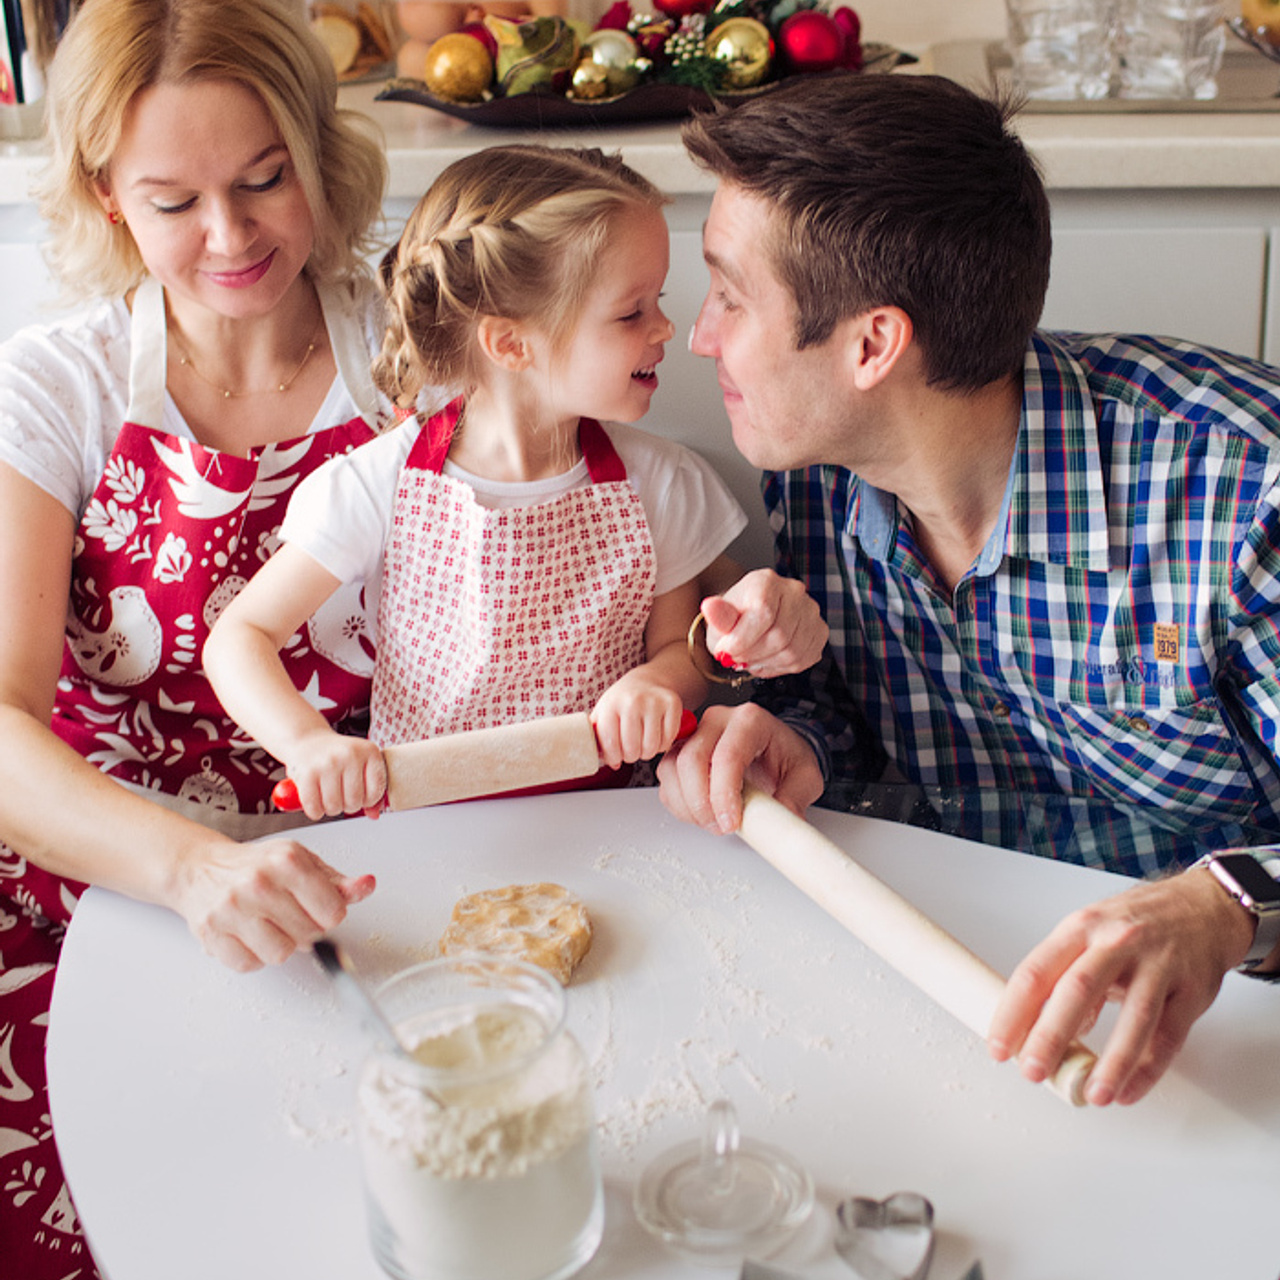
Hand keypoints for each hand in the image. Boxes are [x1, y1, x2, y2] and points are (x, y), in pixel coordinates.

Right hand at [172, 836, 375, 971]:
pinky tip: (249, 935)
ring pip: (280, 954)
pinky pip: (249, 965)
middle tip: (289, 914)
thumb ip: (338, 881)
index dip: (330, 914)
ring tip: (270, 925)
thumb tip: (367, 885)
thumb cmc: (256, 865)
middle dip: (306, 930)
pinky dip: (254, 956)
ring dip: (280, 945)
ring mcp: (232, 909)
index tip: (318, 907)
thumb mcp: (302, 862)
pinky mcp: (212, 933)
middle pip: (309, 935)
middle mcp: (259, 883)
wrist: (201, 869)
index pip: (333, 912)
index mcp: (287, 861)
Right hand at [283, 729, 386, 819]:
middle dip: (347, 805)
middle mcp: (350, 754)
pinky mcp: (307, 774)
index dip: (367, 800)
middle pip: (354, 802)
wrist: (308, 739)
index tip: (360, 794)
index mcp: (369, 751)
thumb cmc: (338, 755)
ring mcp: (328, 763)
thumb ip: (372, 789)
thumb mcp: (361, 763)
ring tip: (328, 795)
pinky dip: (315, 811)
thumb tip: (374, 815)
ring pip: (334, 807)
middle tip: (341, 794)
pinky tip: (315, 800)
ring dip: (331, 808)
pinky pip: (314, 808)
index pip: (376, 793)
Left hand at [591, 672, 685, 769]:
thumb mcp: (602, 712)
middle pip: (632, 748)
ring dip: (647, 753)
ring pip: (651, 747)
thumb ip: (596, 736)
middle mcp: (633, 701)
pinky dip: (661, 745)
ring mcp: (654, 702)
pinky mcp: (672, 704)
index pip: (610, 743)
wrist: (647, 680)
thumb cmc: (622, 702)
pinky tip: (656, 736)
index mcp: (611, 704)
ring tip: (642, 744)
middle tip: (631, 750)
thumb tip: (603, 761)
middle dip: (631, 756)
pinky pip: (667, 741)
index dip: (613, 757)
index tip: (615, 758)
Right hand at [656, 702, 823, 833]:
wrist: (776, 753)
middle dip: (701, 803)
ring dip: (688, 806)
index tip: (731, 823)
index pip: (726, 756)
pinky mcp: (680, 750)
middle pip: (691, 760)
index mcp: (750, 720)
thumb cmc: (787, 758)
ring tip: (713, 823)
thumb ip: (796, 798)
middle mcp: (717, 720)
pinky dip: (678, 804)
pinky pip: (666, 779)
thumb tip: (784, 819)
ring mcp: (695, 733)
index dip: (723, 795)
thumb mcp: (806, 777)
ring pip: (672, 769)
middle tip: (721, 827)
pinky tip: (700, 815)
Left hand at [702, 570, 827, 677]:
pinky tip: (767, 659)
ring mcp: (810, 612)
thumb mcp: (719, 619)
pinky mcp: (819, 632)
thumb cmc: (734, 618)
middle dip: (752, 654)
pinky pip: (803, 659)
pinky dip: (780, 667)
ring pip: (792, 652)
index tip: (726, 650)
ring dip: (765, 663)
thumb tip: (710, 607)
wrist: (748, 620)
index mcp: (766, 581)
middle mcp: (794, 591)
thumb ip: (719, 616)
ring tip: (751, 658)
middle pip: (780, 635)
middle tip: (737, 657)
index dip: (743, 639)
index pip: (763, 613)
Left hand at [987, 866, 1256, 1105]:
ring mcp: (1158, 965)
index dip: (1012, 1012)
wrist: (1203, 907)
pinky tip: (1128, 1091)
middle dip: (1050, 1036)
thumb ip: (1067, 977)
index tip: (998, 1047)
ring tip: (1092, 1095)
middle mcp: (1116, 942)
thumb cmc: (1135, 924)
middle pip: (1077, 991)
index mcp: (1080, 928)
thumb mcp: (1090, 934)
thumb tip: (1046, 1028)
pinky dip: (1147, 1069)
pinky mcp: (1192, 991)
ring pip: (1134, 1019)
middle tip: (1032, 1071)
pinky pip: (1169, 1036)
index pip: (1035, 972)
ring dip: (1111, 1063)